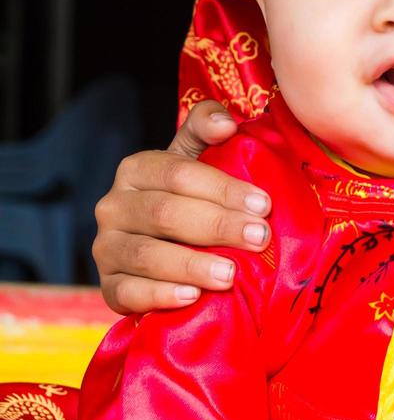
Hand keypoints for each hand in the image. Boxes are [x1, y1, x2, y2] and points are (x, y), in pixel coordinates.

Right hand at [93, 100, 270, 313]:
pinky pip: (128, 293)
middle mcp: (113, 206)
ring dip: (192, 265)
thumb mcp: (194, 156)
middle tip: (259, 238)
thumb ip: (206, 128)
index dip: (223, 188)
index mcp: (136, 169)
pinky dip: (160, 296)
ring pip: (147, 256)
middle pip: (166, 213)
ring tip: (231, 274)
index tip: (262, 204)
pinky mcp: (108, 287)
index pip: (179, 174)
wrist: (158, 243)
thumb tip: (226, 122)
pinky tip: (191, 297)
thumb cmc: (186, 195)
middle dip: (218, 225)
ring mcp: (106, 249)